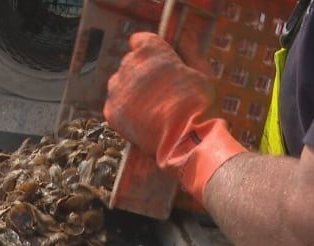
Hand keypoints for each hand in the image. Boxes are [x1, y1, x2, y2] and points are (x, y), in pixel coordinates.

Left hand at [103, 32, 245, 204]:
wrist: (183, 139)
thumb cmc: (198, 104)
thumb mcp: (202, 72)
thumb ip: (189, 52)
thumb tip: (186, 37)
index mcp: (150, 49)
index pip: (140, 41)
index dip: (150, 52)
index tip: (158, 64)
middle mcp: (128, 64)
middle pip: (131, 64)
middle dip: (143, 74)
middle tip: (161, 92)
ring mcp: (116, 88)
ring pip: (121, 85)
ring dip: (132, 92)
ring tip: (153, 109)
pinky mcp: (111, 111)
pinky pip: (117, 106)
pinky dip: (126, 112)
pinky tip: (143, 120)